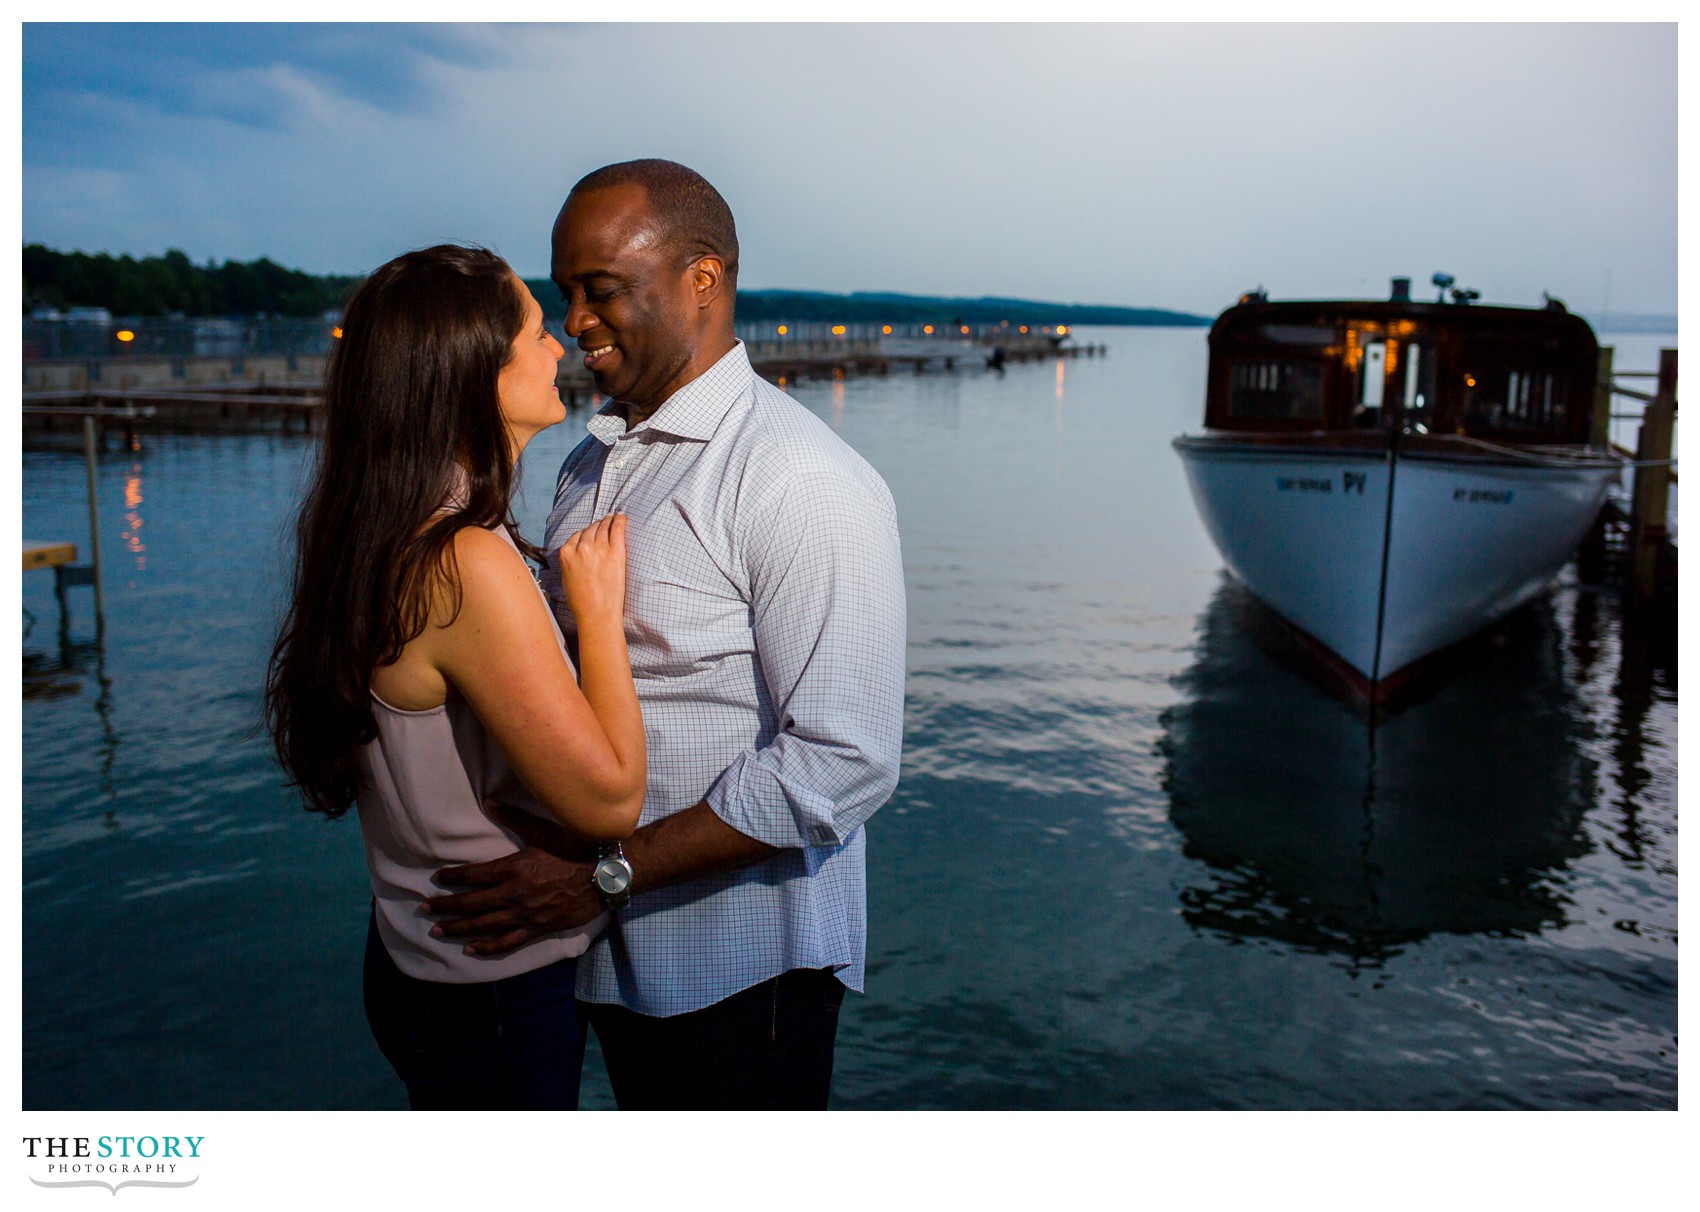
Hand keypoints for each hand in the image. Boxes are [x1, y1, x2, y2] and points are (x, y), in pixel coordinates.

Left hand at [423, 800, 603, 955]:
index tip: (437, 879)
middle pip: (472, 903)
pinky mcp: (537, 928)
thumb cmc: (576, 848)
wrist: (606, 875)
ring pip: (483, 925)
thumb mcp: (544, 829)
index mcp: (514, 868)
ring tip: (438, 930)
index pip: (473, 875)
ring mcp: (525, 914)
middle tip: (426, 908)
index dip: (453, 877)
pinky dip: (486, 947)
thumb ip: (514, 817)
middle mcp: (514, 894)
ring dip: (458, 928)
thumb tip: (489, 802)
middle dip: (446, 906)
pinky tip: (470, 948)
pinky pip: (506, 942)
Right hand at [560, 513, 626, 626]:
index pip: (578, 535)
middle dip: (598, 525)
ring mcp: (599, 549)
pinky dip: (620, 520)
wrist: (596, 613)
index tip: (592, 531)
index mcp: (567, 553)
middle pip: (591, 529)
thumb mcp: (567, 578)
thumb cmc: (582, 601)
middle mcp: (581, 548)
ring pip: (603, 527)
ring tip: (614, 517)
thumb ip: (570, 561)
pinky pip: (617, 529)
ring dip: (608, 521)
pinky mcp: (616, 553)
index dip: (587, 533)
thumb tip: (576, 553)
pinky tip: (622, 516)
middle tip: (605, 522)